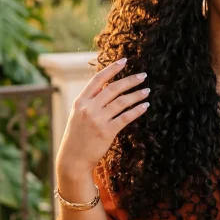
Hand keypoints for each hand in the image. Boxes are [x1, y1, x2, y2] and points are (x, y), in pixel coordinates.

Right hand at [56, 58, 149, 179]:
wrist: (73, 159)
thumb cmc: (77, 136)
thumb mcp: (78, 114)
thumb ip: (90, 101)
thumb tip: (108, 88)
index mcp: (80, 101)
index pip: (98, 79)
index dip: (112, 69)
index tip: (124, 61)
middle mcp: (89, 108)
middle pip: (113, 88)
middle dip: (130, 80)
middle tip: (143, 76)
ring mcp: (98, 119)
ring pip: (122, 101)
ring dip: (137, 94)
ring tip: (147, 91)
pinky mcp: (107, 131)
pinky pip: (126, 117)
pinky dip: (137, 110)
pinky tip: (145, 106)